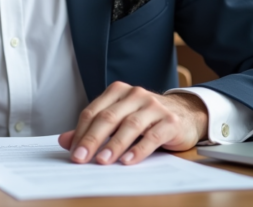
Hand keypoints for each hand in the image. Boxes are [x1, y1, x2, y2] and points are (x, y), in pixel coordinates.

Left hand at [58, 82, 207, 165]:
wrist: (186, 113)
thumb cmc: (147, 118)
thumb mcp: (119, 120)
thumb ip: (92, 129)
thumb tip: (65, 141)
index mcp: (118, 91)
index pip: (94, 111)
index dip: (81, 132)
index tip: (73, 152)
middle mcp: (135, 95)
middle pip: (109, 117)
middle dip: (93, 139)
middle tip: (81, 158)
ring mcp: (154, 106)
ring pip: (130, 125)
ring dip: (115, 145)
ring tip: (103, 160)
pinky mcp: (170, 121)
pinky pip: (153, 135)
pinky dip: (139, 149)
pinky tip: (128, 161)